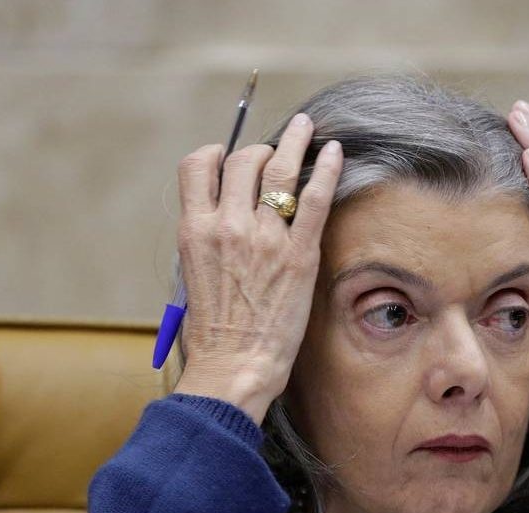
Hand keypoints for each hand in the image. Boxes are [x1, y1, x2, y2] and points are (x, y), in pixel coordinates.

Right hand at [172, 114, 342, 424]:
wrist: (233, 367)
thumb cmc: (211, 331)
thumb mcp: (192, 274)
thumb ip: (206, 238)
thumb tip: (224, 213)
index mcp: (194, 230)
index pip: (199, 165)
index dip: (217, 154)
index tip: (231, 160)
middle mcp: (226, 225)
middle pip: (242, 160)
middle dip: (259, 151)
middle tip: (274, 156)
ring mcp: (264, 238)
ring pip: (279, 168)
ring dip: (295, 141)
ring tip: (307, 128)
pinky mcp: (299, 254)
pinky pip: (316, 198)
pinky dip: (328, 169)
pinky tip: (335, 153)